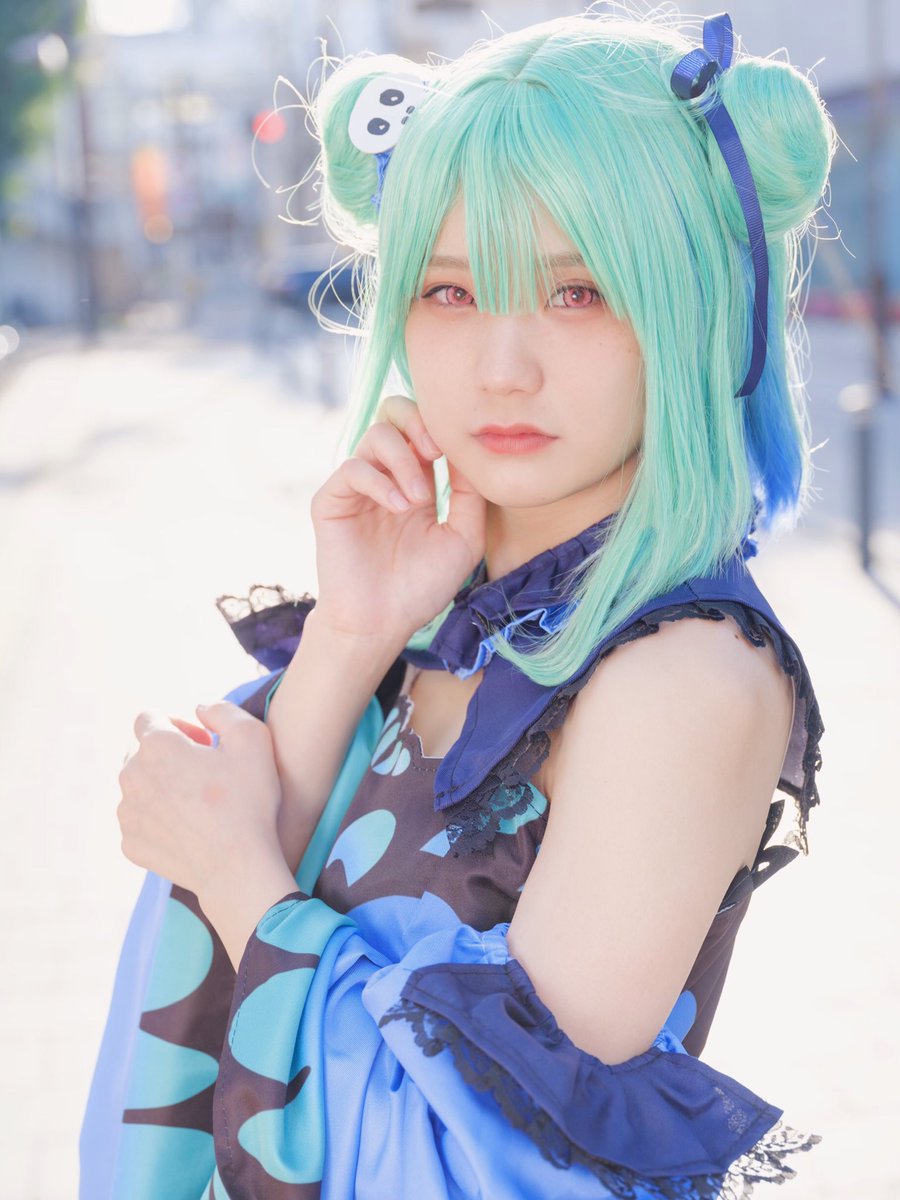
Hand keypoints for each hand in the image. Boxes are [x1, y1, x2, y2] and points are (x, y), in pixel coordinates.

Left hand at [118, 701, 285, 903]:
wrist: (237, 868)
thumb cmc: (248, 801)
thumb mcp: (252, 737)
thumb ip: (222, 710)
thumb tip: (199, 709)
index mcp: (156, 745)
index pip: (149, 718)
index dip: (178, 725)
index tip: (203, 744)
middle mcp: (131, 776)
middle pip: (141, 752)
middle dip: (169, 756)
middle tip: (205, 774)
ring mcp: (128, 813)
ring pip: (139, 787)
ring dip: (162, 787)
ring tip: (198, 804)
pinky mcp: (130, 844)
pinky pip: (140, 820)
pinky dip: (159, 819)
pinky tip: (189, 828)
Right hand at [310, 395, 486, 644]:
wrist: (383, 622)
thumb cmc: (422, 586)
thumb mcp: (464, 537)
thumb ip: (471, 494)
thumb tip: (471, 452)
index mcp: (416, 481)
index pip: (424, 430)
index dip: (441, 428)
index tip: (459, 449)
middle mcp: (385, 477)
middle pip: (394, 414)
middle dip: (418, 422)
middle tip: (435, 450)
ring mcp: (358, 488)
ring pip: (376, 435)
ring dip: (404, 460)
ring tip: (418, 499)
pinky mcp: (332, 501)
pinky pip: (353, 468)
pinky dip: (380, 481)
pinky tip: (399, 507)